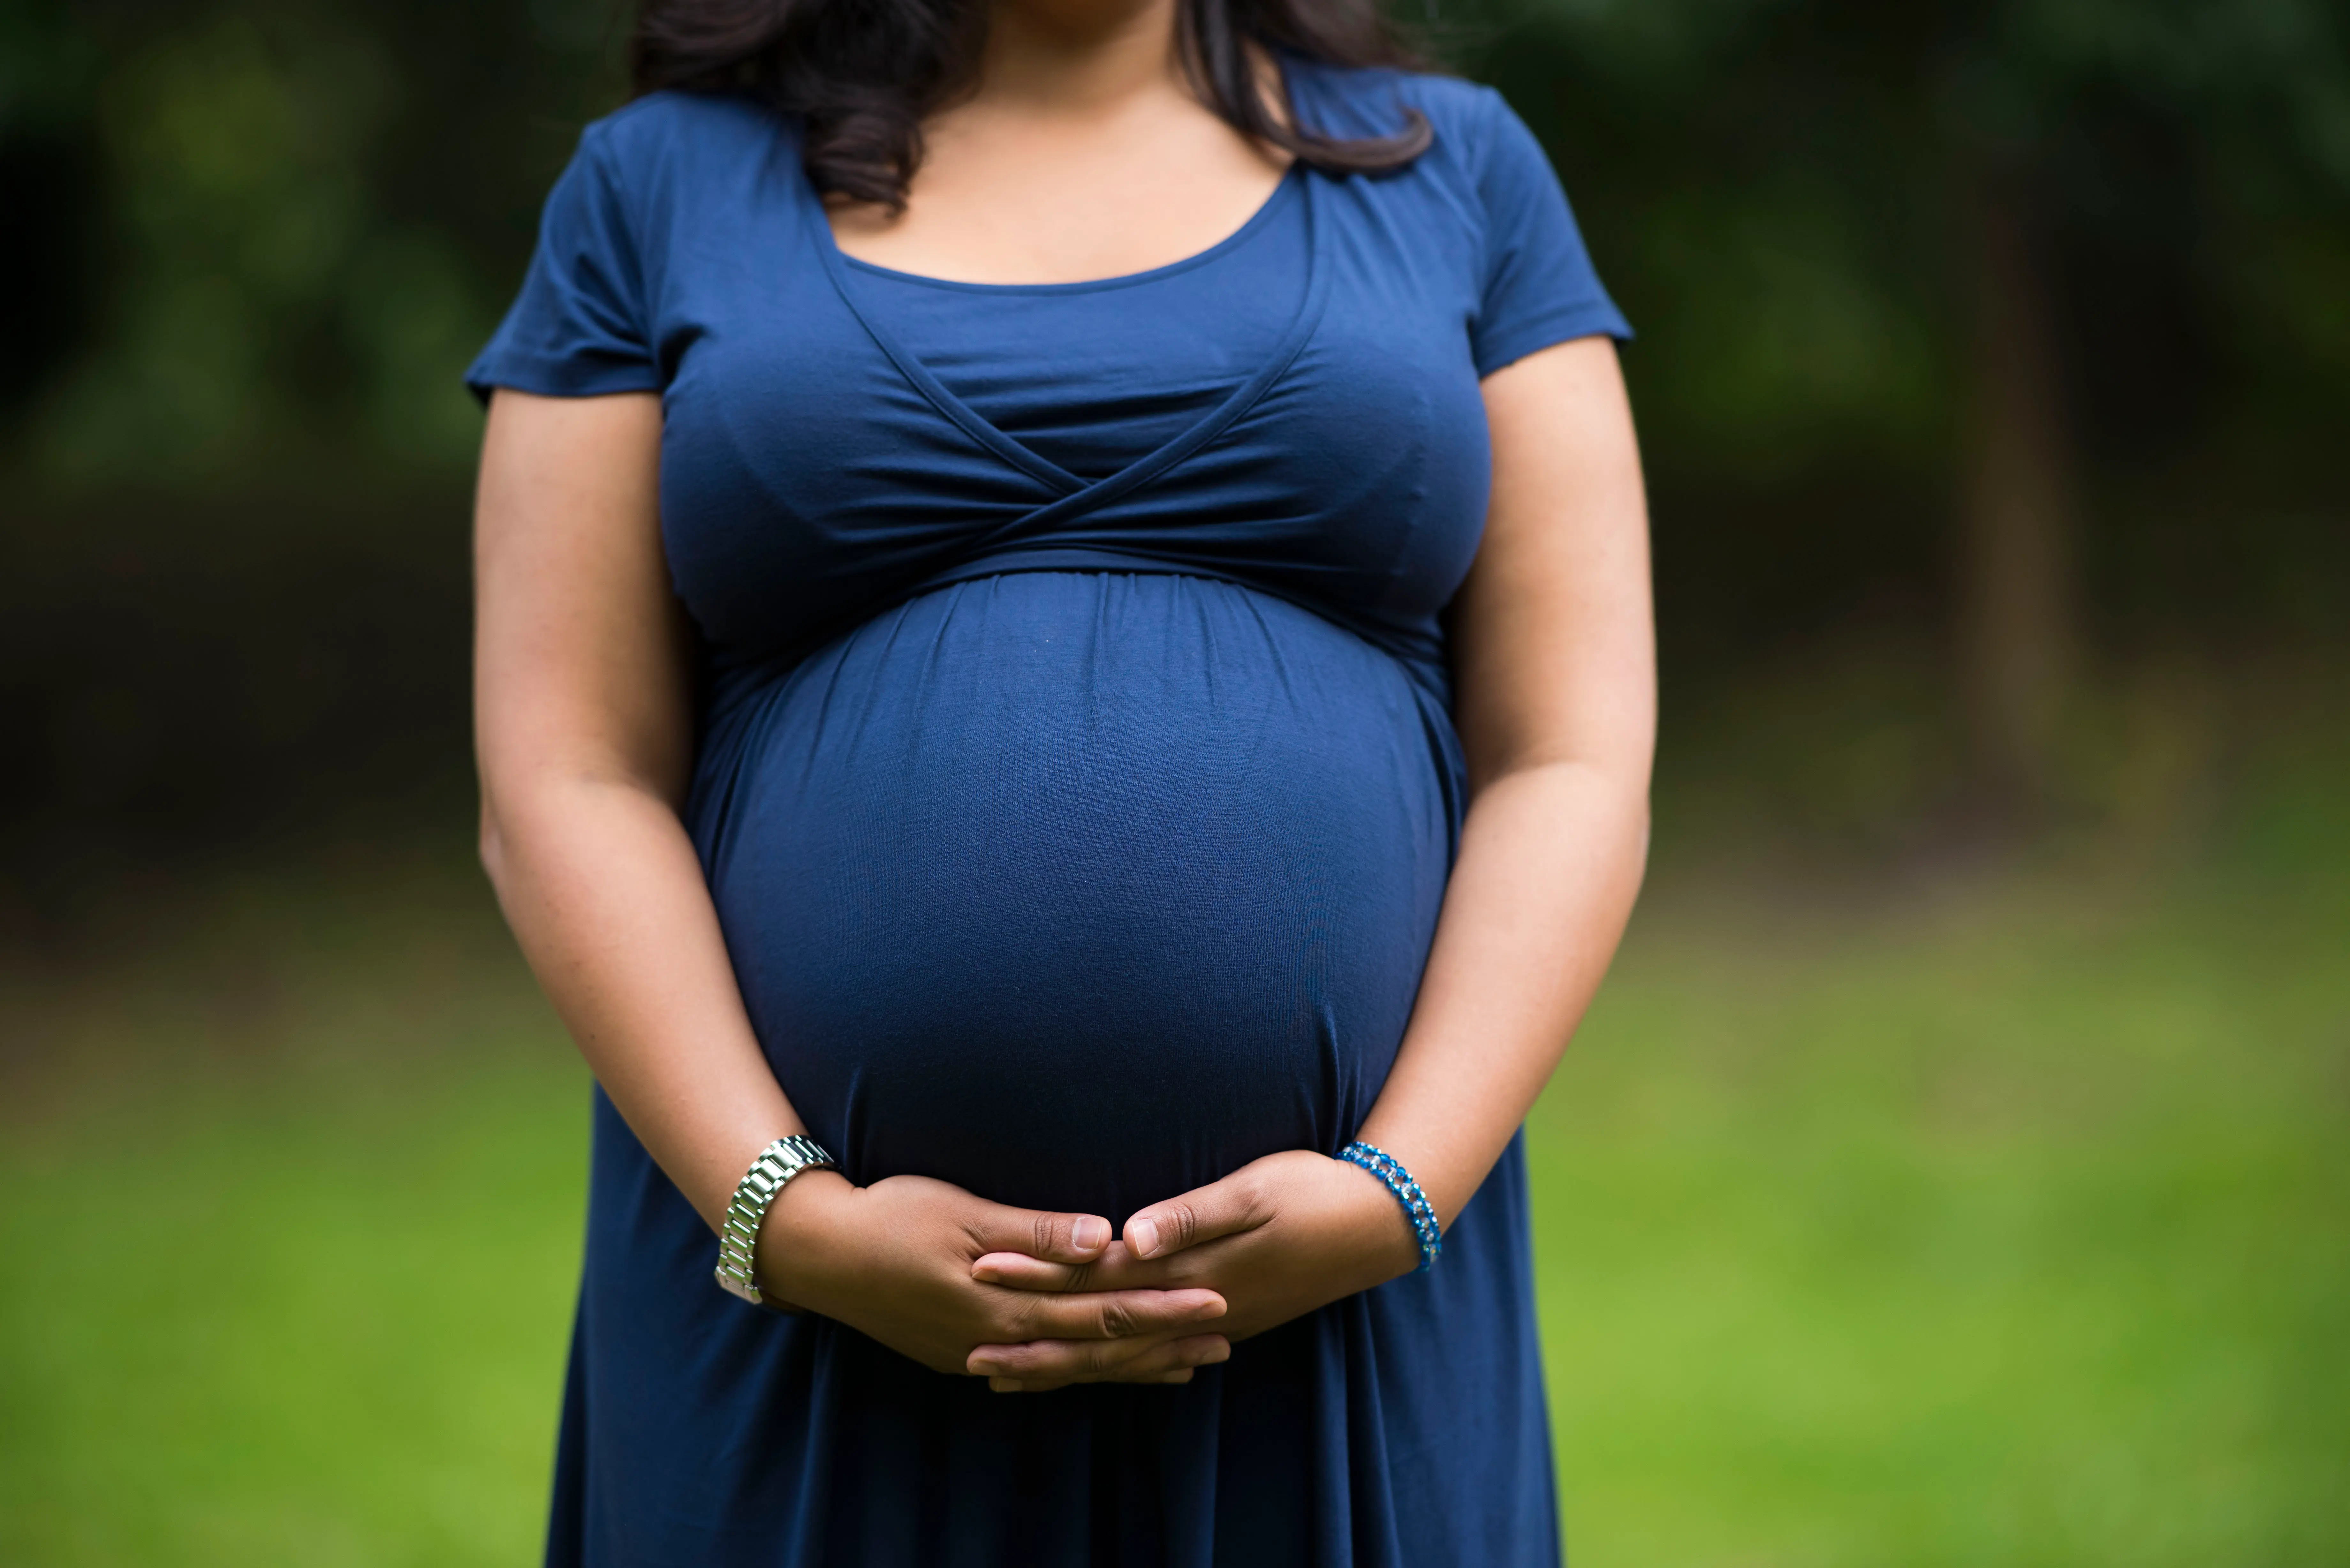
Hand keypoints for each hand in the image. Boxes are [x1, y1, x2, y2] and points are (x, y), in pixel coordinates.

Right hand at [756, 1170, 1233, 1383]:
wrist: (820, 1254)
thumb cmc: (893, 1217)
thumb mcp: (963, 1213)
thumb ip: (1036, 1231)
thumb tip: (1104, 1237)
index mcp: (1006, 1297)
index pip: (1101, 1305)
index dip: (1160, 1303)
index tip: (1214, 1297)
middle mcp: (999, 1334)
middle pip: (1097, 1342)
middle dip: (1163, 1339)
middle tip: (1225, 1336)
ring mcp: (980, 1351)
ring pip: (1073, 1365)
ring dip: (1132, 1363)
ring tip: (1188, 1362)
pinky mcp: (965, 1355)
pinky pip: (1040, 1370)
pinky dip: (1081, 1372)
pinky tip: (1107, 1371)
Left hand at [964, 1149, 1421, 1390]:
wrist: (1376, 1223)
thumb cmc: (1312, 1192)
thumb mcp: (1254, 1191)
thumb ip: (1192, 1215)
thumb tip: (1132, 1236)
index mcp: (1191, 1271)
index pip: (1098, 1278)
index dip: (1039, 1274)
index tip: (981, 1267)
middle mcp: (1194, 1307)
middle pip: (1101, 1332)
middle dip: (1035, 1338)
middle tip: (971, 1349)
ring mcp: (1211, 1322)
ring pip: (1124, 1354)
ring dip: (1068, 1364)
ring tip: (1013, 1374)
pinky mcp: (1224, 1321)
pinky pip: (1156, 1355)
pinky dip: (1118, 1367)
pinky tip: (1097, 1373)